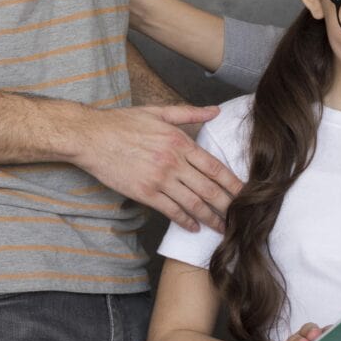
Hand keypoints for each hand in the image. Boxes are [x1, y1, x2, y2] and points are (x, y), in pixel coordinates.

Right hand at [71, 103, 242, 230]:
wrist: (92, 136)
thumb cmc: (125, 122)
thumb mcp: (159, 112)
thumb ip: (190, 113)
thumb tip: (216, 111)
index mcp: (180, 141)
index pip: (214, 166)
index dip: (233, 182)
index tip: (247, 193)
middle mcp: (174, 162)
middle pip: (208, 189)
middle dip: (228, 205)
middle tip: (244, 218)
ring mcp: (159, 179)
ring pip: (192, 203)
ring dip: (210, 218)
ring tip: (224, 228)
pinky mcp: (144, 193)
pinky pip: (170, 210)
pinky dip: (185, 221)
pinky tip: (194, 227)